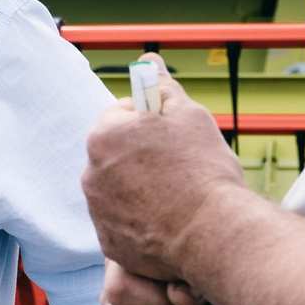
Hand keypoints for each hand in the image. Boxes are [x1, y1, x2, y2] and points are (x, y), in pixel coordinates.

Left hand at [80, 58, 252, 289]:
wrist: (215, 234)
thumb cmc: (203, 170)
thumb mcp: (188, 115)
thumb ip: (161, 86)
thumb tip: (148, 61)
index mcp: (103, 136)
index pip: (124, 113)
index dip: (155, 120)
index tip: (176, 136)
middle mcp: (90, 174)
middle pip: (119, 153)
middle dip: (144, 154)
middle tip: (180, 166)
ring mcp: (97, 212)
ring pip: (120, 188)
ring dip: (142, 187)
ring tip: (178, 195)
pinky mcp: (109, 243)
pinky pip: (124, 222)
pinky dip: (142, 220)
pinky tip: (169, 221)